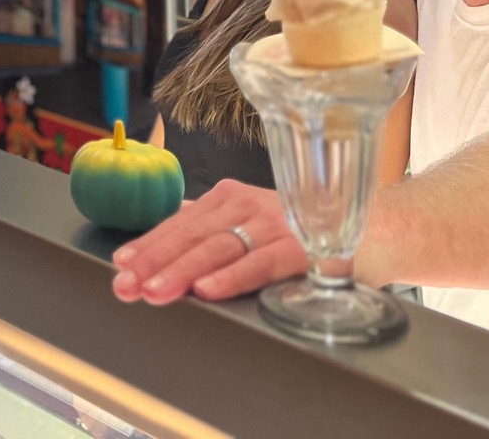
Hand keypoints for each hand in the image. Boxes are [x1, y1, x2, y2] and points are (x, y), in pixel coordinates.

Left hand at [110, 181, 303, 303]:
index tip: (120, 265)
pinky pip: (262, 263)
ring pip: (219, 248)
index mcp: (228, 198)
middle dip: (155, 261)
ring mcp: (275, 223)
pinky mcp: (303, 247)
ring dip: (183, 270)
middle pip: (192, 235)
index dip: (148, 244)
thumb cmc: (298, 229)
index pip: (179, 223)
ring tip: (155, 290)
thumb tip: (161, 238)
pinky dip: (233, 276)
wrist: (368, 227)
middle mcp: (247, 205)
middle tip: (126, 284)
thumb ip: (210, 229)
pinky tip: (208, 289)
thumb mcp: (249, 223)